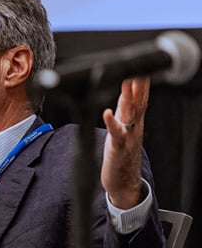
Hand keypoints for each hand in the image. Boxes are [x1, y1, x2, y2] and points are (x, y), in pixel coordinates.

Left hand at [101, 77, 149, 208]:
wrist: (124, 181)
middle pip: (138, 102)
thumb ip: (123, 109)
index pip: (138, 98)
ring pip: (129, 115)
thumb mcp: (122, 127)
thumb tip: (123, 89)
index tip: (138, 65)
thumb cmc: (121, 153)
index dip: (139, 82)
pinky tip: (107, 113)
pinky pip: (116, 134)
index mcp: (133, 121)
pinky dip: (112, 123)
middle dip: (138, 85)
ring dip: (128, 98)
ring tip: (125, 83)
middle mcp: (133, 127)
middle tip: (137, 67)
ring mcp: (127, 137)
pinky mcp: (118, 149)